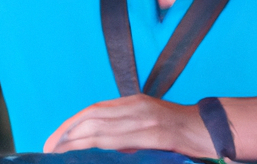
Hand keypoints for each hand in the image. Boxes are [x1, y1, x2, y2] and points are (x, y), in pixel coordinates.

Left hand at [42, 93, 212, 156]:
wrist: (209, 130)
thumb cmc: (180, 130)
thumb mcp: (149, 123)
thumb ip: (126, 131)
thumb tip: (101, 144)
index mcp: (134, 103)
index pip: (94, 111)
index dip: (71, 124)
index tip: (53, 139)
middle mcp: (137, 107)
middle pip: (92, 117)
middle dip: (66, 133)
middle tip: (47, 148)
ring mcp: (145, 119)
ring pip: (101, 127)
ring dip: (76, 140)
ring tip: (57, 152)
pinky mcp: (155, 133)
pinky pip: (120, 140)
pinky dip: (98, 145)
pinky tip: (86, 152)